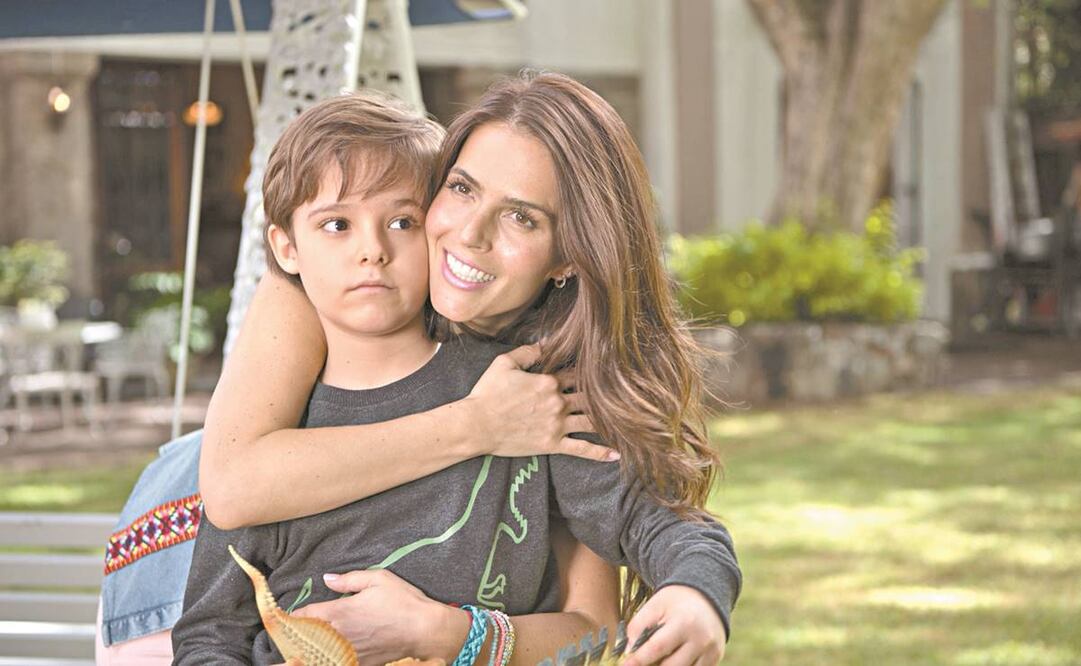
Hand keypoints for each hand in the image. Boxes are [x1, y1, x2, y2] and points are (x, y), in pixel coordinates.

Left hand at [290, 569, 449, 663]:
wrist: (425, 630)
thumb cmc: (403, 601)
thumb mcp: (378, 579)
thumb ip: (349, 579)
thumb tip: (327, 579)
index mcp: (339, 612)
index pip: (304, 616)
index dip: (293, 616)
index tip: (288, 615)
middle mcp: (339, 634)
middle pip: (307, 638)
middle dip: (299, 634)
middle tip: (295, 631)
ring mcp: (348, 651)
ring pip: (319, 653)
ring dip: (312, 648)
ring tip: (306, 646)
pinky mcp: (360, 663)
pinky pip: (337, 661)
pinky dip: (330, 657)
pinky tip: (330, 653)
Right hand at [465, 344, 617, 462]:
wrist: (475, 425)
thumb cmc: (487, 393)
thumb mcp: (504, 363)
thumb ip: (528, 351)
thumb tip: (547, 342)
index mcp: (548, 381)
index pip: (577, 373)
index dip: (590, 371)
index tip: (604, 370)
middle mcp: (557, 402)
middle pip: (589, 396)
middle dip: (606, 394)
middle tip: (624, 393)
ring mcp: (557, 424)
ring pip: (591, 421)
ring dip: (610, 419)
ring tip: (628, 420)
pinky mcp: (552, 444)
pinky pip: (581, 449)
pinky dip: (600, 452)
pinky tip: (617, 454)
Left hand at [623, 586, 726, 665]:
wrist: (706, 596)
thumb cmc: (675, 602)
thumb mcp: (655, 605)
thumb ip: (638, 625)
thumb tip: (629, 652)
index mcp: (684, 622)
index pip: (657, 647)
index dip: (639, 659)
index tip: (625, 665)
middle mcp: (701, 639)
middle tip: (644, 659)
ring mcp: (711, 652)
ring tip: (659, 656)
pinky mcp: (715, 659)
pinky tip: (672, 658)